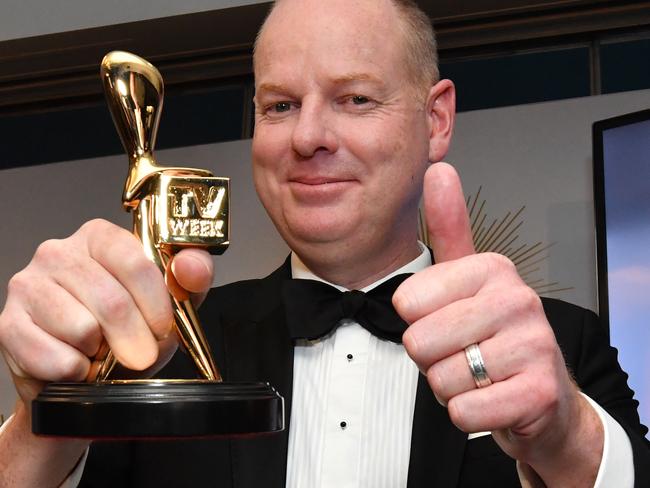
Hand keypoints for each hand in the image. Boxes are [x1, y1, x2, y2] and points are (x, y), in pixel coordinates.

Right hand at [0, 218, 213, 405]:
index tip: (164, 330)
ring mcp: (28, 285)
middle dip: (135, 339)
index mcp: (100, 237)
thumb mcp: (171, 302)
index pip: (135, 262)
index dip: (156, 305)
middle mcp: (58, 252)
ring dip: (101, 354)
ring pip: (82, 329)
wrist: (86, 374)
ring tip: (101, 351)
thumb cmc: (129, 331)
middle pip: (110, 300)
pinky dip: (75, 372)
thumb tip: (191, 265)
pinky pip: (53, 358)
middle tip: (140, 356)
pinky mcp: (7, 324)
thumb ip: (190, 278)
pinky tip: (77, 364)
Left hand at [393, 163, 602, 484]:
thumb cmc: (495, 335)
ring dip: (450, 387)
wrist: (543, 396)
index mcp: (492, 268)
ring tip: (480, 375)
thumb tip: (439, 168)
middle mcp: (517, 299)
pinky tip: (492, 398)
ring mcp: (533, 345)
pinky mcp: (538, 392)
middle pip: (419, 342)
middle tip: (464, 353)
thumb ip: (450, 228)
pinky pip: (462, 411)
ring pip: (439, 379)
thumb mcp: (470, 279)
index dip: (417, 322)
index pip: (406, 302)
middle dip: (431, 359)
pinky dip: (467, 414)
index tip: (447, 321)